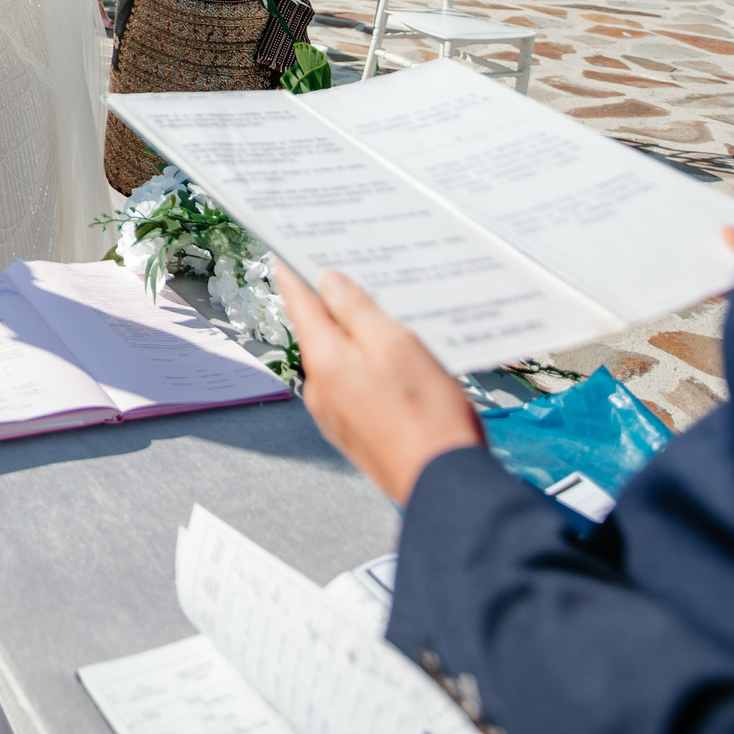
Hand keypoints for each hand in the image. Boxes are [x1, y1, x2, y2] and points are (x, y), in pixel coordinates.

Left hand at [276, 262, 482, 505]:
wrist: (444, 484)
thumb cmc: (426, 417)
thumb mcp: (396, 345)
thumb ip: (357, 311)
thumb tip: (328, 282)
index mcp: (325, 361)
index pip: (299, 303)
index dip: (295, 272)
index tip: (289, 248)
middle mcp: (320, 388)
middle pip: (318, 330)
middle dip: (332, 302)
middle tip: (352, 272)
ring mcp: (335, 413)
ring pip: (339, 359)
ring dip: (355, 336)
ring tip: (384, 314)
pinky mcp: (356, 431)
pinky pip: (353, 384)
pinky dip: (366, 366)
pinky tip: (394, 362)